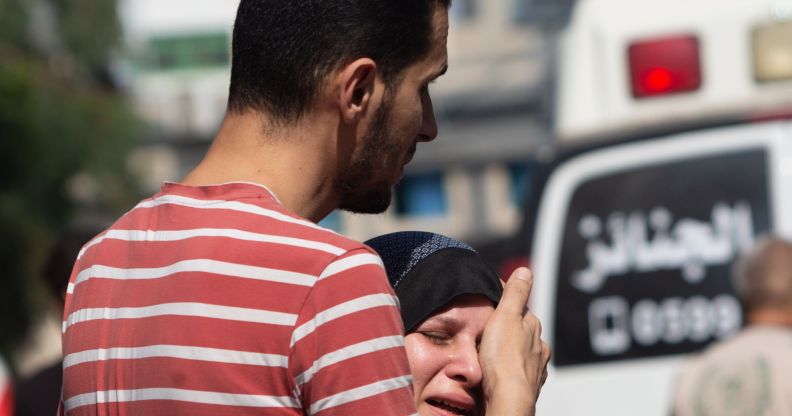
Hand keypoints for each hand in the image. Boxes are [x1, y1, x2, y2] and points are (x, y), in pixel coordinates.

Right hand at [479, 267, 551, 415]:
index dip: (505, 305)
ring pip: (523, 353)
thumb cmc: (503, 359)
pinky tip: (502, 372)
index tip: (491, 305)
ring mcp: (536, 367)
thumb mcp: (505, 316)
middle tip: (489, 331)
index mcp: (532, 326)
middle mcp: (539, 346)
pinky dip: (512, 370)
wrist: (508, 398)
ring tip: (494, 353)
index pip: (520, 308)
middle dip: (510, 330)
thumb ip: (515, 294)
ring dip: (512, 351)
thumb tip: (526, 270)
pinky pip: (520, 372)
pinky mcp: (530, 386)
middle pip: (523, 331)